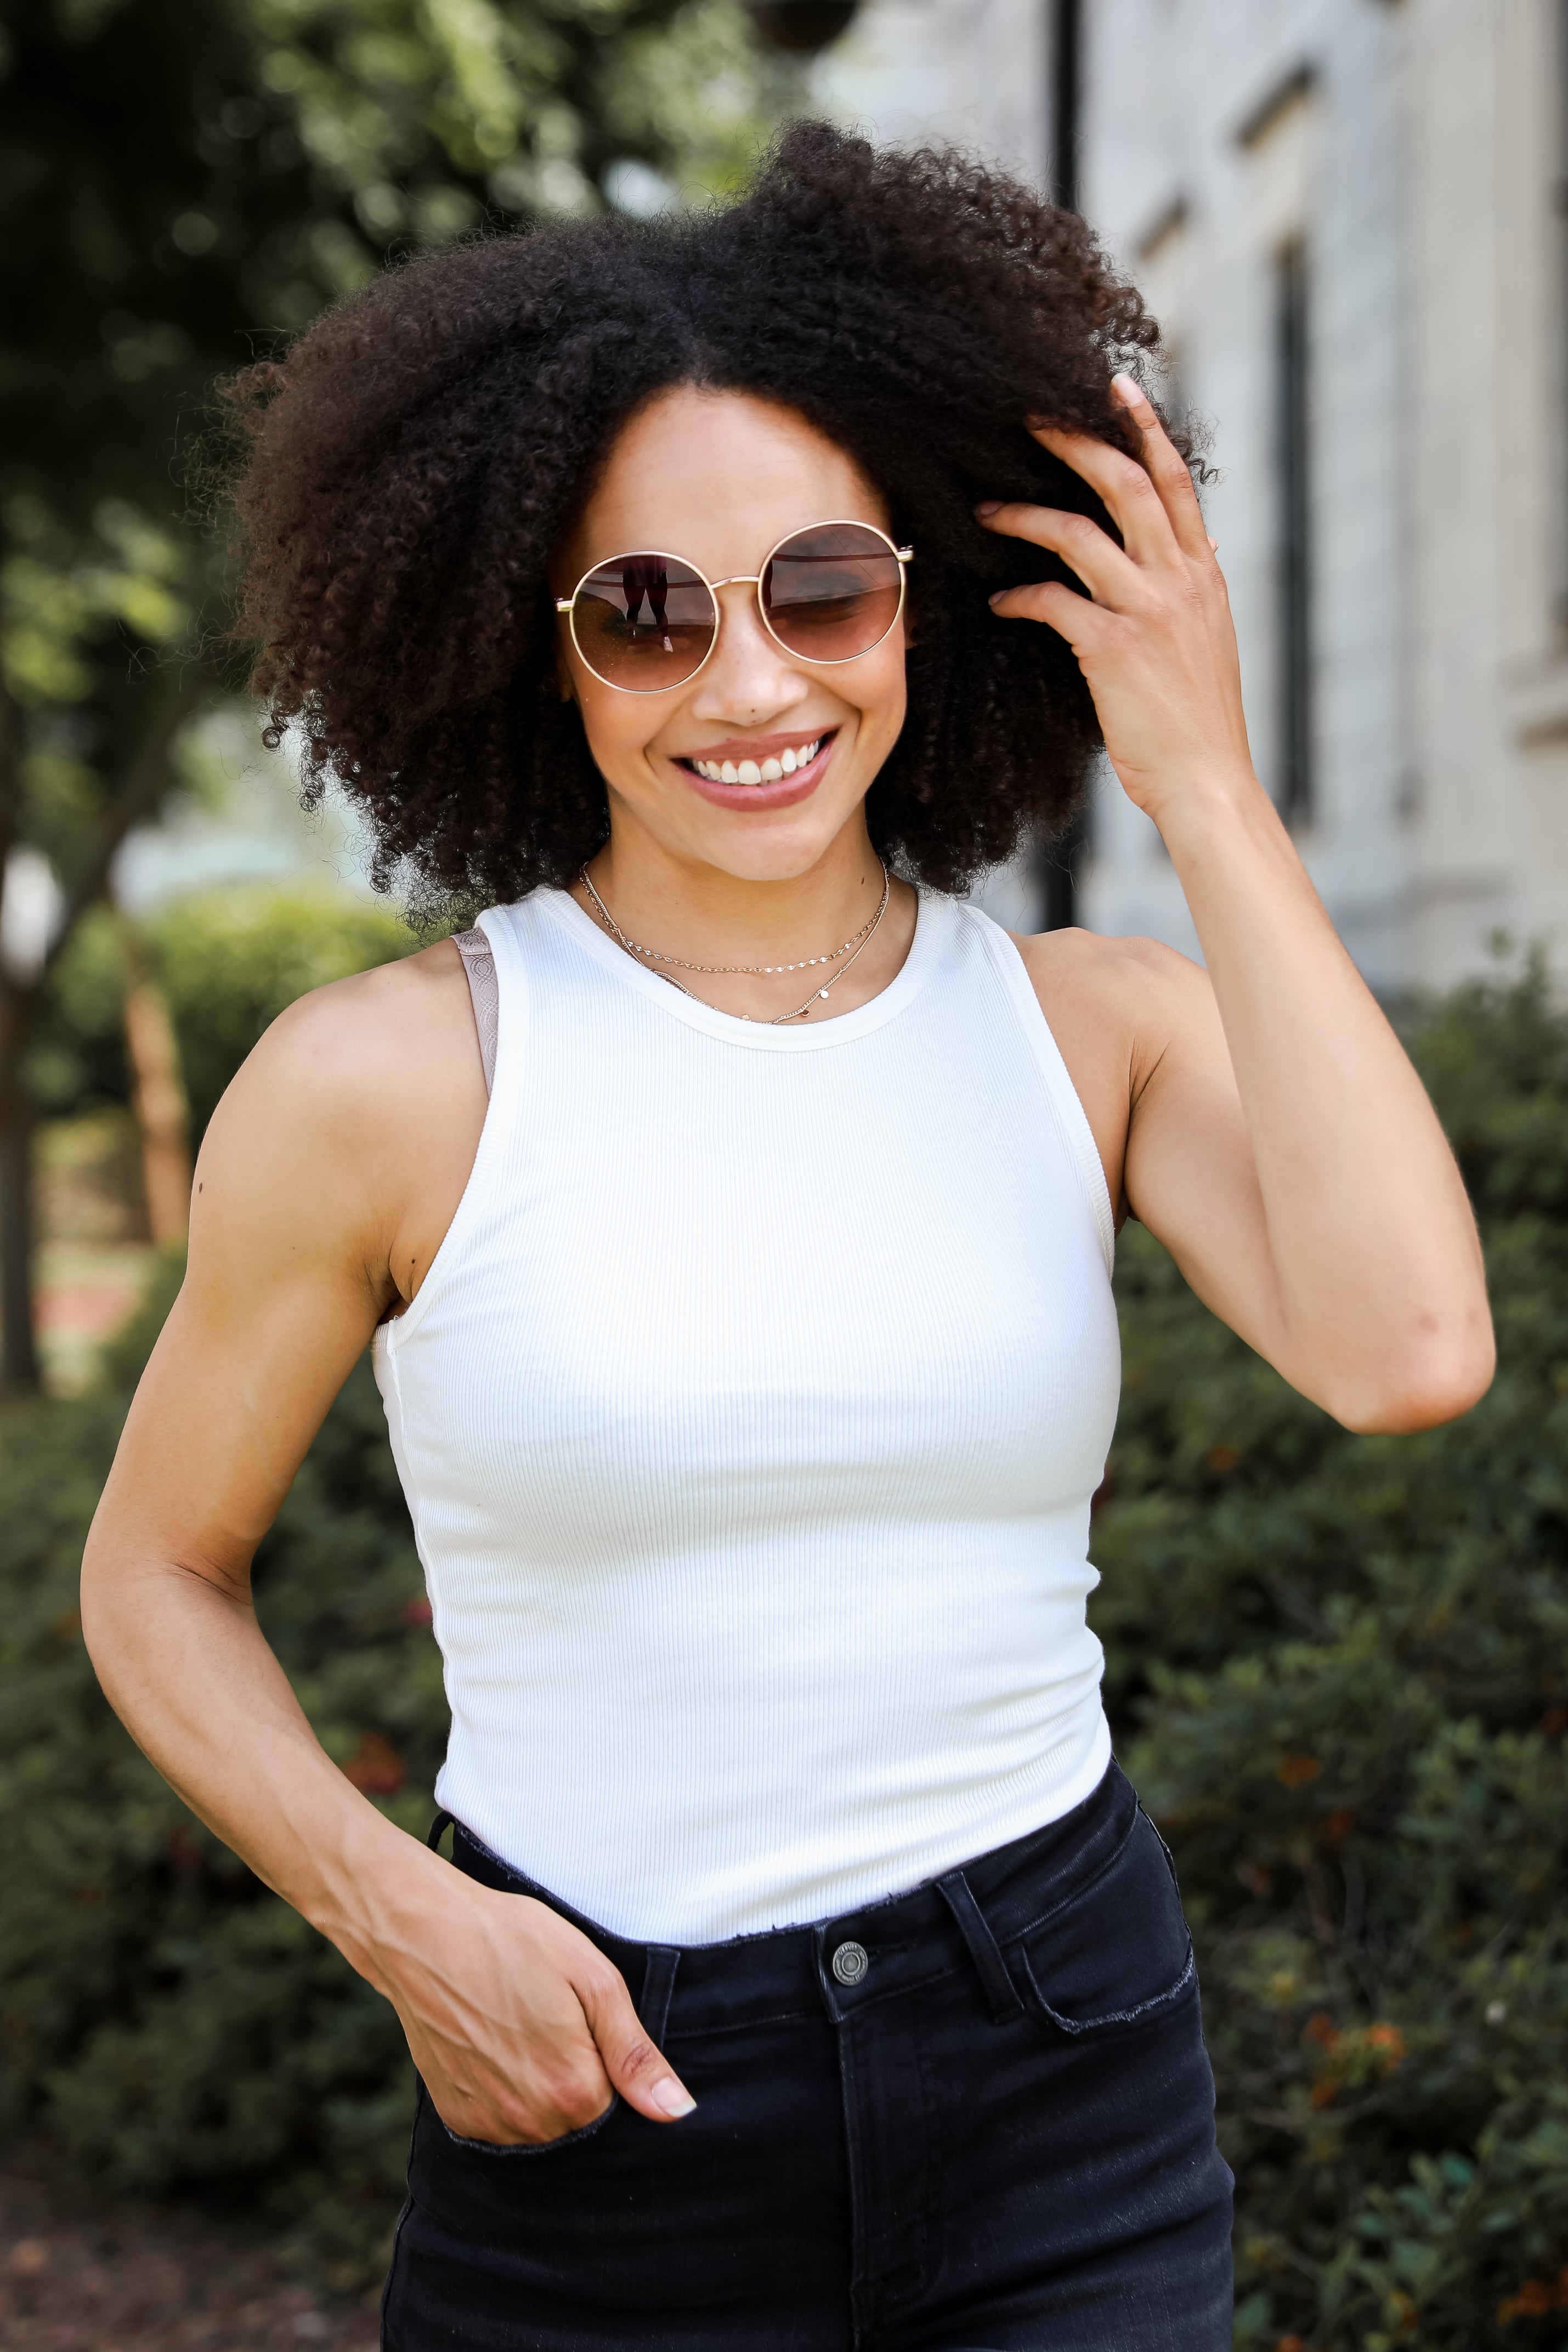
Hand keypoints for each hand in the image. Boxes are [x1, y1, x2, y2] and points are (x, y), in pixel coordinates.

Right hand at [376, 1865, 694, 2145]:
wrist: (423, 1935)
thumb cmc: (512, 1941)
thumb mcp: (592, 1978)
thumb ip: (635, 2053)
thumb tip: (678, 2111)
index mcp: (574, 2089)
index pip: (617, 2101)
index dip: (604, 2056)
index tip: (581, 2018)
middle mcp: (531, 2122)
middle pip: (578, 2115)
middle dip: (575, 2073)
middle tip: (548, 2015)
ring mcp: (488, 2123)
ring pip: (540, 2123)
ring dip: (539, 2085)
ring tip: (518, 2024)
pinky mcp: (456, 2116)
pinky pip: (500, 2122)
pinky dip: (504, 2091)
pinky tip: (493, 2044)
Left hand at [977, 374, 1254, 826]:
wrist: (1209, 781)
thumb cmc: (1197, 722)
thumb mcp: (1206, 643)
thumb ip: (1188, 595)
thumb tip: (1177, 561)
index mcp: (1205, 574)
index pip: (1176, 481)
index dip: (1145, 428)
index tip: (1115, 387)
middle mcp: (1181, 580)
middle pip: (1125, 483)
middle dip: (1074, 442)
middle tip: (1028, 418)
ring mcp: (1149, 611)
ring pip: (1079, 532)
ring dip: (1024, 516)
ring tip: (985, 511)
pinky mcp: (1114, 648)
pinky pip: (1053, 600)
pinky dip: (1020, 596)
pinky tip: (998, 601)